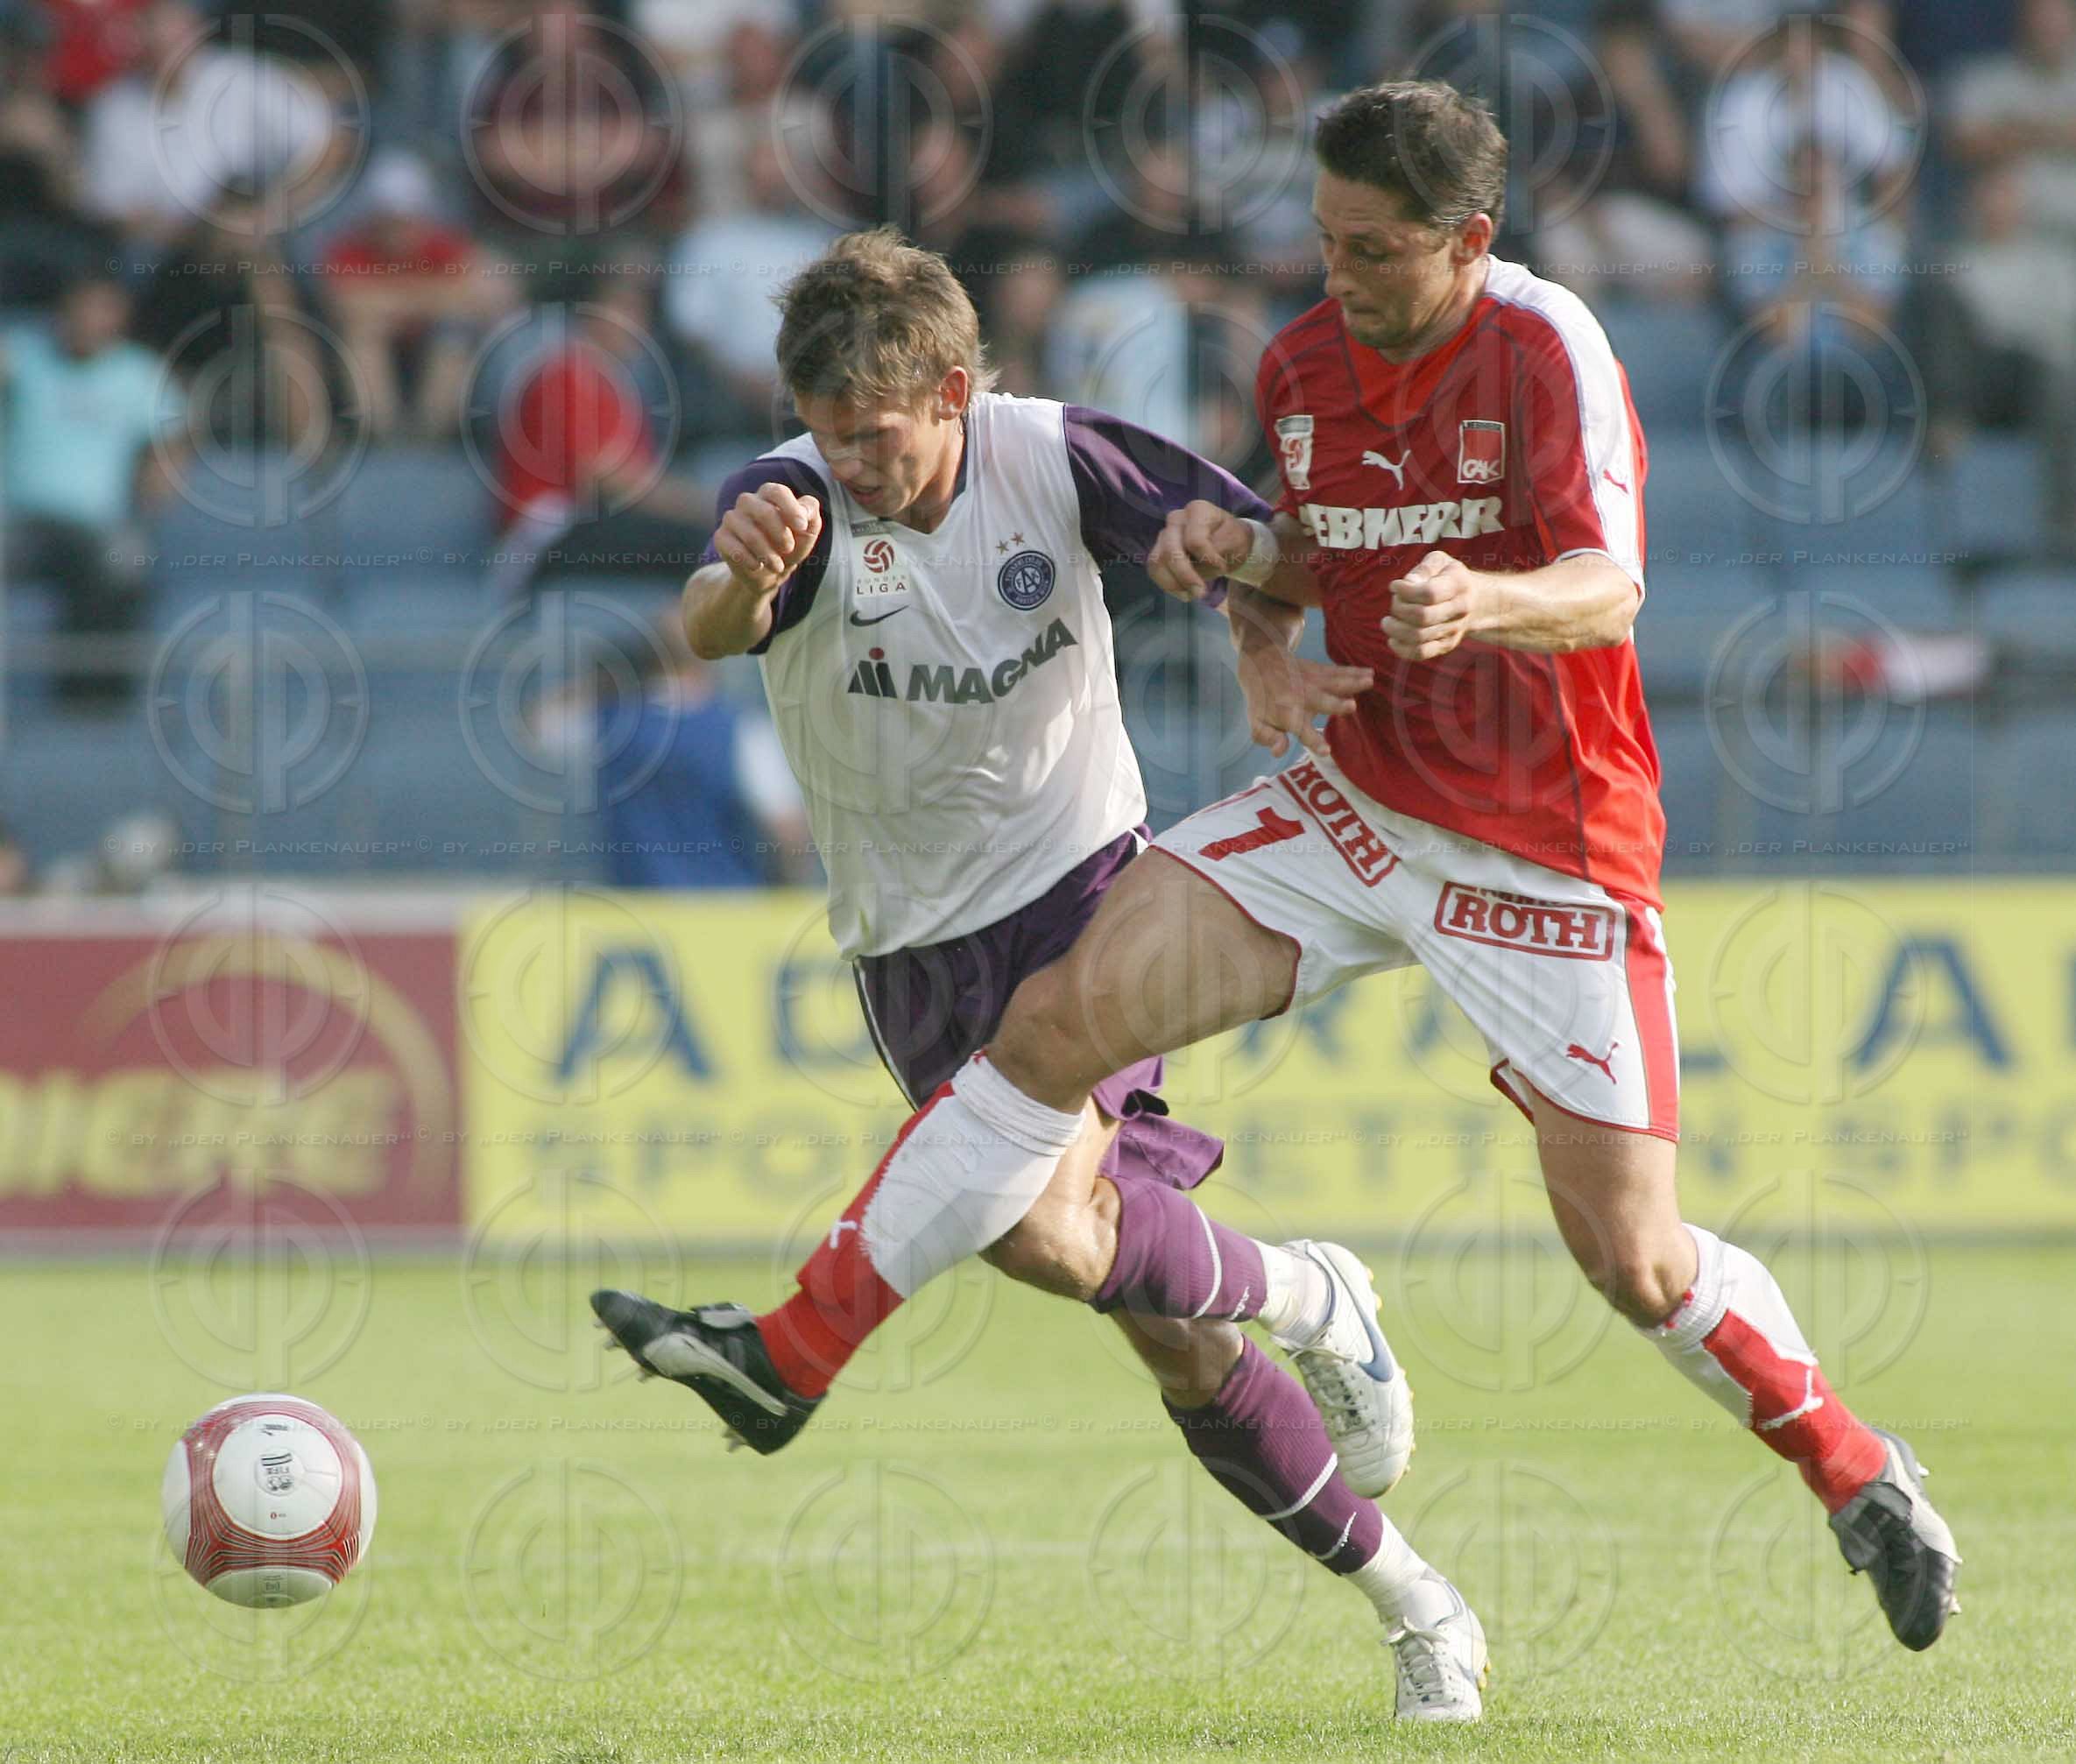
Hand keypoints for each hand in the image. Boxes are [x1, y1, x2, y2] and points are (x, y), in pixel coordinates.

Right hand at [713, 483, 822, 597]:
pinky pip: (733, 547)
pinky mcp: (721, 537)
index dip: (790, 508)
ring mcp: (732, 518)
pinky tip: (757, 566)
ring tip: (777, 565)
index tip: (801, 526)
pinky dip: (749, 560)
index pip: (777, 491)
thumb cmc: (791, 544)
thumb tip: (804, 511)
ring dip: (767, 553)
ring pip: (749, 533)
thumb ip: (810, 513)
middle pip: (764, 511)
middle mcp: (748, 502)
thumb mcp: (808, 530)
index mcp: (769, 494)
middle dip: (781, 534)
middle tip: (789, 548)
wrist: (771, 571)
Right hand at [1148, 499, 1252, 601]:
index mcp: (1197, 511)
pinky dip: (1167, 585)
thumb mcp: (1235, 541)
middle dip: (1185, 576)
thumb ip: (1218, 550)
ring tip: (1191, 594)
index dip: (1207, 560)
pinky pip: (1154, 570)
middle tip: (1200, 593)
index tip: (1222, 568)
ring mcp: (1164, 534)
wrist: (1226, 541)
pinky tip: (1183, 592)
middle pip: (1170, 551)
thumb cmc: (1231, 538)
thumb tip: (1199, 565)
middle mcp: (1176, 519)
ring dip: (1173, 583)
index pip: (1195, 541)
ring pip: (1157, 562)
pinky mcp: (1158, 550)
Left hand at [1235, 645, 1372, 758]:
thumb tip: (1279, 751)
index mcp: (1288, 715)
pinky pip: (1338, 671)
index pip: (1300, 730)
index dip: (1312, 741)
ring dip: (1351, 682)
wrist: (1261, 662)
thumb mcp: (1257, 723)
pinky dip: (1354, 671)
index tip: (1326, 751)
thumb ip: (1267, 738)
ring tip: (1369, 681)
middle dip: (1336, 705)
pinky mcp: (1320, 670)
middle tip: (1352, 707)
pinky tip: (1371, 673)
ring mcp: (1312, 682)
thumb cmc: (1262, 700)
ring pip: (1333, 683)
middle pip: (1321, 702)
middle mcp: (1302, 697)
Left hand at [1383, 550, 1488, 661]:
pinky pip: (1421, 653)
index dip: (1406, 591)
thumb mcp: (1440, 562)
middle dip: (1399, 609)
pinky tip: (1393, 639)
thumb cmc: (1448, 577)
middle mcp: (1460, 609)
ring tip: (1388, 621)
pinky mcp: (1446, 645)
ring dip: (1396, 629)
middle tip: (1394, 602)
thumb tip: (1408, 583)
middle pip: (1422, 617)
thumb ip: (1424, 569)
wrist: (1475, 601)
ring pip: (1419, 636)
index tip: (1395, 586)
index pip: (1429, 593)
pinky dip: (1401, 648)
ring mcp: (1454, 629)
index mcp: (1459, 584)